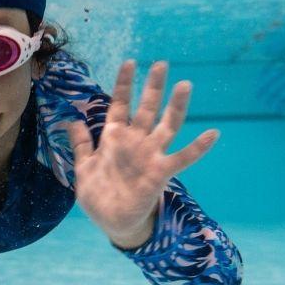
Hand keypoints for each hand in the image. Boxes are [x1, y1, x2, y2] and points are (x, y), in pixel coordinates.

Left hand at [64, 61, 218, 248]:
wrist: (111, 221)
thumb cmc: (98, 195)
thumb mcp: (83, 168)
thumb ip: (81, 144)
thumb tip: (71, 120)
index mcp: (114, 138)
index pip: (119, 105)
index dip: (123, 85)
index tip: (129, 63)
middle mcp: (135, 142)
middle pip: (146, 109)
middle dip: (153, 87)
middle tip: (161, 64)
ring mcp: (150, 155)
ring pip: (166, 126)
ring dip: (175, 107)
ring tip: (185, 86)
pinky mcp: (160, 172)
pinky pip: (182, 158)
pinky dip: (198, 147)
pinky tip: (213, 134)